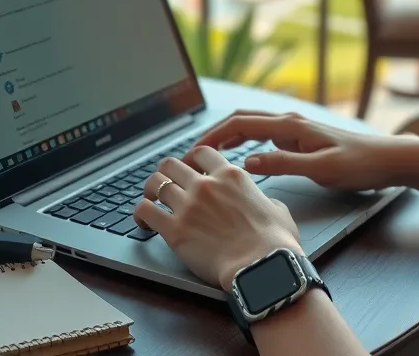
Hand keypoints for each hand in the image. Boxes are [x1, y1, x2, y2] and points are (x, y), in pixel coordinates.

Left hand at [132, 146, 300, 287]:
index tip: (189, 168)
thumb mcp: (278, 210)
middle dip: (167, 173)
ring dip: (150, 190)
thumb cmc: (274, 243)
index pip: (201, 152)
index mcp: (231, 176)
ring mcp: (187, 205)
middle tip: (167, 184)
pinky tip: (144, 221)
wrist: (262, 267)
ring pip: (155, 183)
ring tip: (151, 200)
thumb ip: (264, 199)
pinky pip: (145, 210)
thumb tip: (263, 203)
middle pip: (171, 164)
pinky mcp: (174, 229)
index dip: (191, 158)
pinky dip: (140, 214)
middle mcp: (205, 185)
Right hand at [194, 110, 401, 192]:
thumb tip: (247, 162)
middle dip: (213, 133)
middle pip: (241, 120)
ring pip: (251, 125)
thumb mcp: (321, 169)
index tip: (193, 151)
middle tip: (192, 152)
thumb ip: (283, 164)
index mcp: (291, 126)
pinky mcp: (301, 138)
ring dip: (227, 135)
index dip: (213, 136)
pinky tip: (240, 155)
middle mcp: (290, 122)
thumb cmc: (360, 165)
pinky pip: (263, 134)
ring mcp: (295, 128)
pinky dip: (244, 140)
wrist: (390, 159)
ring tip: (208, 154)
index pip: (240, 124)